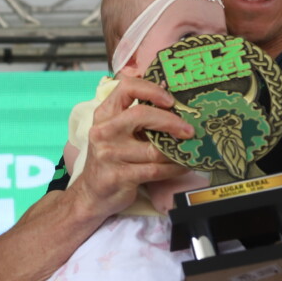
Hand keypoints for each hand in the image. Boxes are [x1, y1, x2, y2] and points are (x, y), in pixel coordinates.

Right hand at [70, 75, 193, 218]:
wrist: (92, 193)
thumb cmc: (111, 158)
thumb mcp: (115, 132)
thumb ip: (136, 118)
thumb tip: (175, 105)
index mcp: (104, 115)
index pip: (125, 88)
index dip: (151, 90)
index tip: (170, 100)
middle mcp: (103, 131)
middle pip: (141, 115)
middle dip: (171, 121)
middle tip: (189, 130)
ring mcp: (109, 154)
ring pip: (155, 149)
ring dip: (177, 152)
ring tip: (187, 151)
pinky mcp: (119, 176)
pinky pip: (157, 170)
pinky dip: (175, 168)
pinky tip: (182, 166)